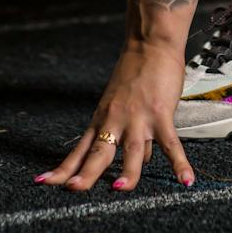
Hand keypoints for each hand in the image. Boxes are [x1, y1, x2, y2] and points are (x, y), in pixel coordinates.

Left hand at [37, 42, 195, 192]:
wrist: (150, 44)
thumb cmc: (136, 73)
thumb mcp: (120, 103)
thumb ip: (128, 133)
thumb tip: (143, 160)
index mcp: (102, 119)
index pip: (79, 149)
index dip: (64, 167)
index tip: (45, 181)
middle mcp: (116, 121)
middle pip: (98, 152)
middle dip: (86, 172)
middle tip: (74, 189)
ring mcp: (138, 119)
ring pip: (131, 152)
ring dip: (128, 172)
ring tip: (120, 188)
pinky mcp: (160, 115)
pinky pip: (171, 144)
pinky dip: (179, 164)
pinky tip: (185, 180)